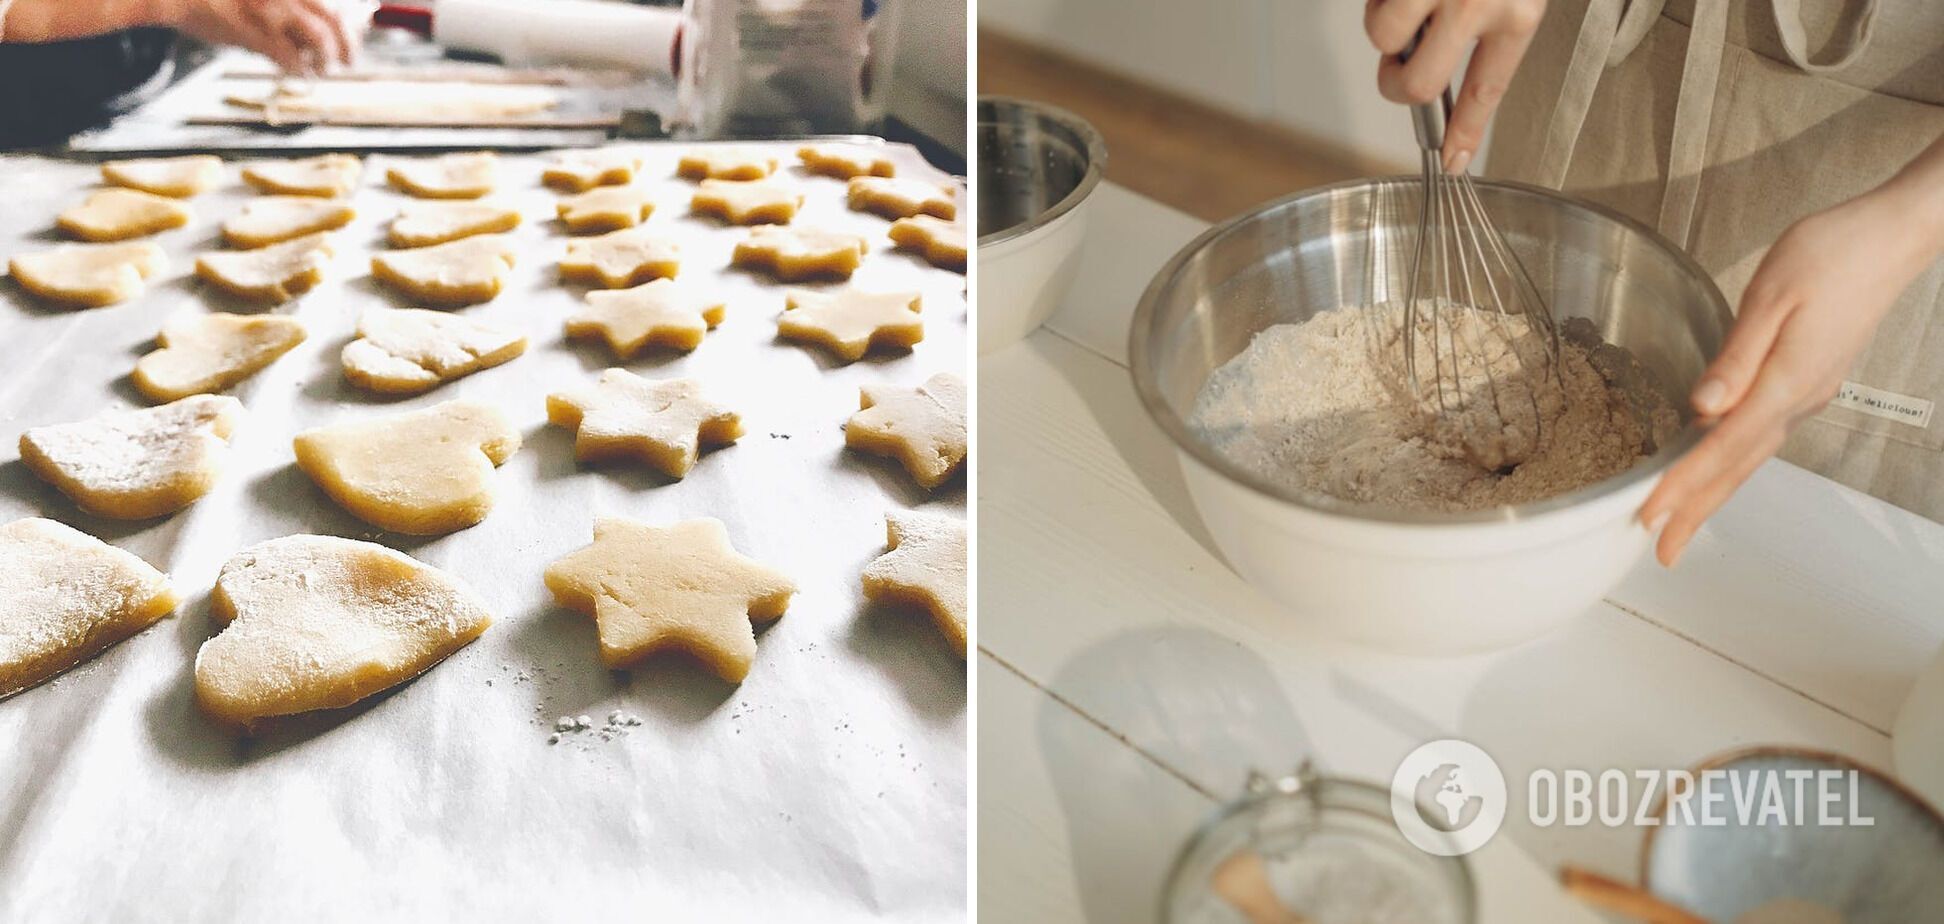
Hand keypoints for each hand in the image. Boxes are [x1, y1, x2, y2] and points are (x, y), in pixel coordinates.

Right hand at [156, 0, 361, 74]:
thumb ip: (296, 3)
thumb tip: (339, 16)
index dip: (356, 15)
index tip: (364, 25)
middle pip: (334, 15)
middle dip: (348, 42)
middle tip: (349, 59)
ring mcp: (269, 8)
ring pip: (319, 37)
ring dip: (327, 57)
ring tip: (324, 67)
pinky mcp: (253, 31)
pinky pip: (289, 56)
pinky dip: (299, 68)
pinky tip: (299, 72)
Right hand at [1363, 0, 1545, 173]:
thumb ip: (1486, 25)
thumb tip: (1442, 62)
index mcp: (1517, 13)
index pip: (1485, 92)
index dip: (1465, 131)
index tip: (1452, 159)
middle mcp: (1478, 4)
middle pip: (1419, 84)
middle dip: (1396, 81)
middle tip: (1397, 67)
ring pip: (1385, 40)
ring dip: (1383, 23)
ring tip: (1401, 1)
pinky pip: (1372, 8)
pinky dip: (1375, 0)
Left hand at [1639, 188, 1938, 564]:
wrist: (1893, 237)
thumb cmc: (1834, 254)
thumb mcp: (1771, 297)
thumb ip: (1735, 356)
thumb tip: (1701, 406)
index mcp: (1786, 382)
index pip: (1721, 447)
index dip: (1681, 485)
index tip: (1649, 515)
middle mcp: (1799, 399)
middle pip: (1738, 467)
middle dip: (1697, 510)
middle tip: (1662, 550)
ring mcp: (1807, 393)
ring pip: (1751, 456)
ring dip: (1714, 491)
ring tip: (1682, 520)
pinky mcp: (1808, 381)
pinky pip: (1763, 434)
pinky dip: (1734, 460)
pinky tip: (1717, 466)